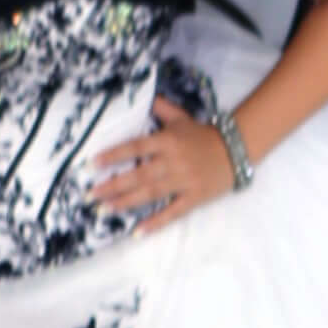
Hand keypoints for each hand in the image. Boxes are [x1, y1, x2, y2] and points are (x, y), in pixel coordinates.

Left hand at [91, 106, 238, 225]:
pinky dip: (155, 223)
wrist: (237, 149)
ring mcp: (184, 181)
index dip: (114, 155)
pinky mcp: (194, 197)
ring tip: (104, 209)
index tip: (92, 163)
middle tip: (90, 195)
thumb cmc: (204, 134)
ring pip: (151, 194)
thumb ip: (161, 108)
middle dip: (113, 185)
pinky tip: (137, 232)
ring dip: (126, 202)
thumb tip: (145, 96)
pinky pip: (172, 212)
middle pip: (139, 174)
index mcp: (168, 140)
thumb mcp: (182, 117)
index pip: (136, 147)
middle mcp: (173, 161)